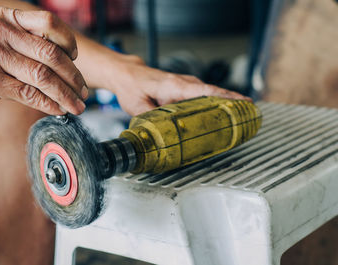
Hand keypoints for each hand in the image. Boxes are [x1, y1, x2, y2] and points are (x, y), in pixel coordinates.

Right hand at [0, 7, 87, 114]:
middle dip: (74, 76)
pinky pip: (30, 94)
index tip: (75, 58)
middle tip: (84, 92)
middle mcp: (1, 32)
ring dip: (67, 95)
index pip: (49, 23)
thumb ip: (23, 43)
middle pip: (52, 54)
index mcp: (6, 19)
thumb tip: (63, 64)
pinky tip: (58, 110)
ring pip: (44, 76)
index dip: (68, 42)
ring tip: (77, 106)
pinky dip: (49, 104)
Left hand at [108, 56, 250, 115]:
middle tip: (249, 115)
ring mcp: (185, 85)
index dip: (226, 97)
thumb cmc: (133, 86)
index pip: (205, 90)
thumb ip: (150, 120)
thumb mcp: (137, 106)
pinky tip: (222, 114)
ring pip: (211, 93)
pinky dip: (215, 102)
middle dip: (233, 102)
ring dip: (227, 102)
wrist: (128, 74)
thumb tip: (161, 136)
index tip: (244, 102)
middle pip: (214, 92)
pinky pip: (204, 95)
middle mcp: (184, 83)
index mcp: (175, 86)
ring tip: (242, 116)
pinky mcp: (184, 89)